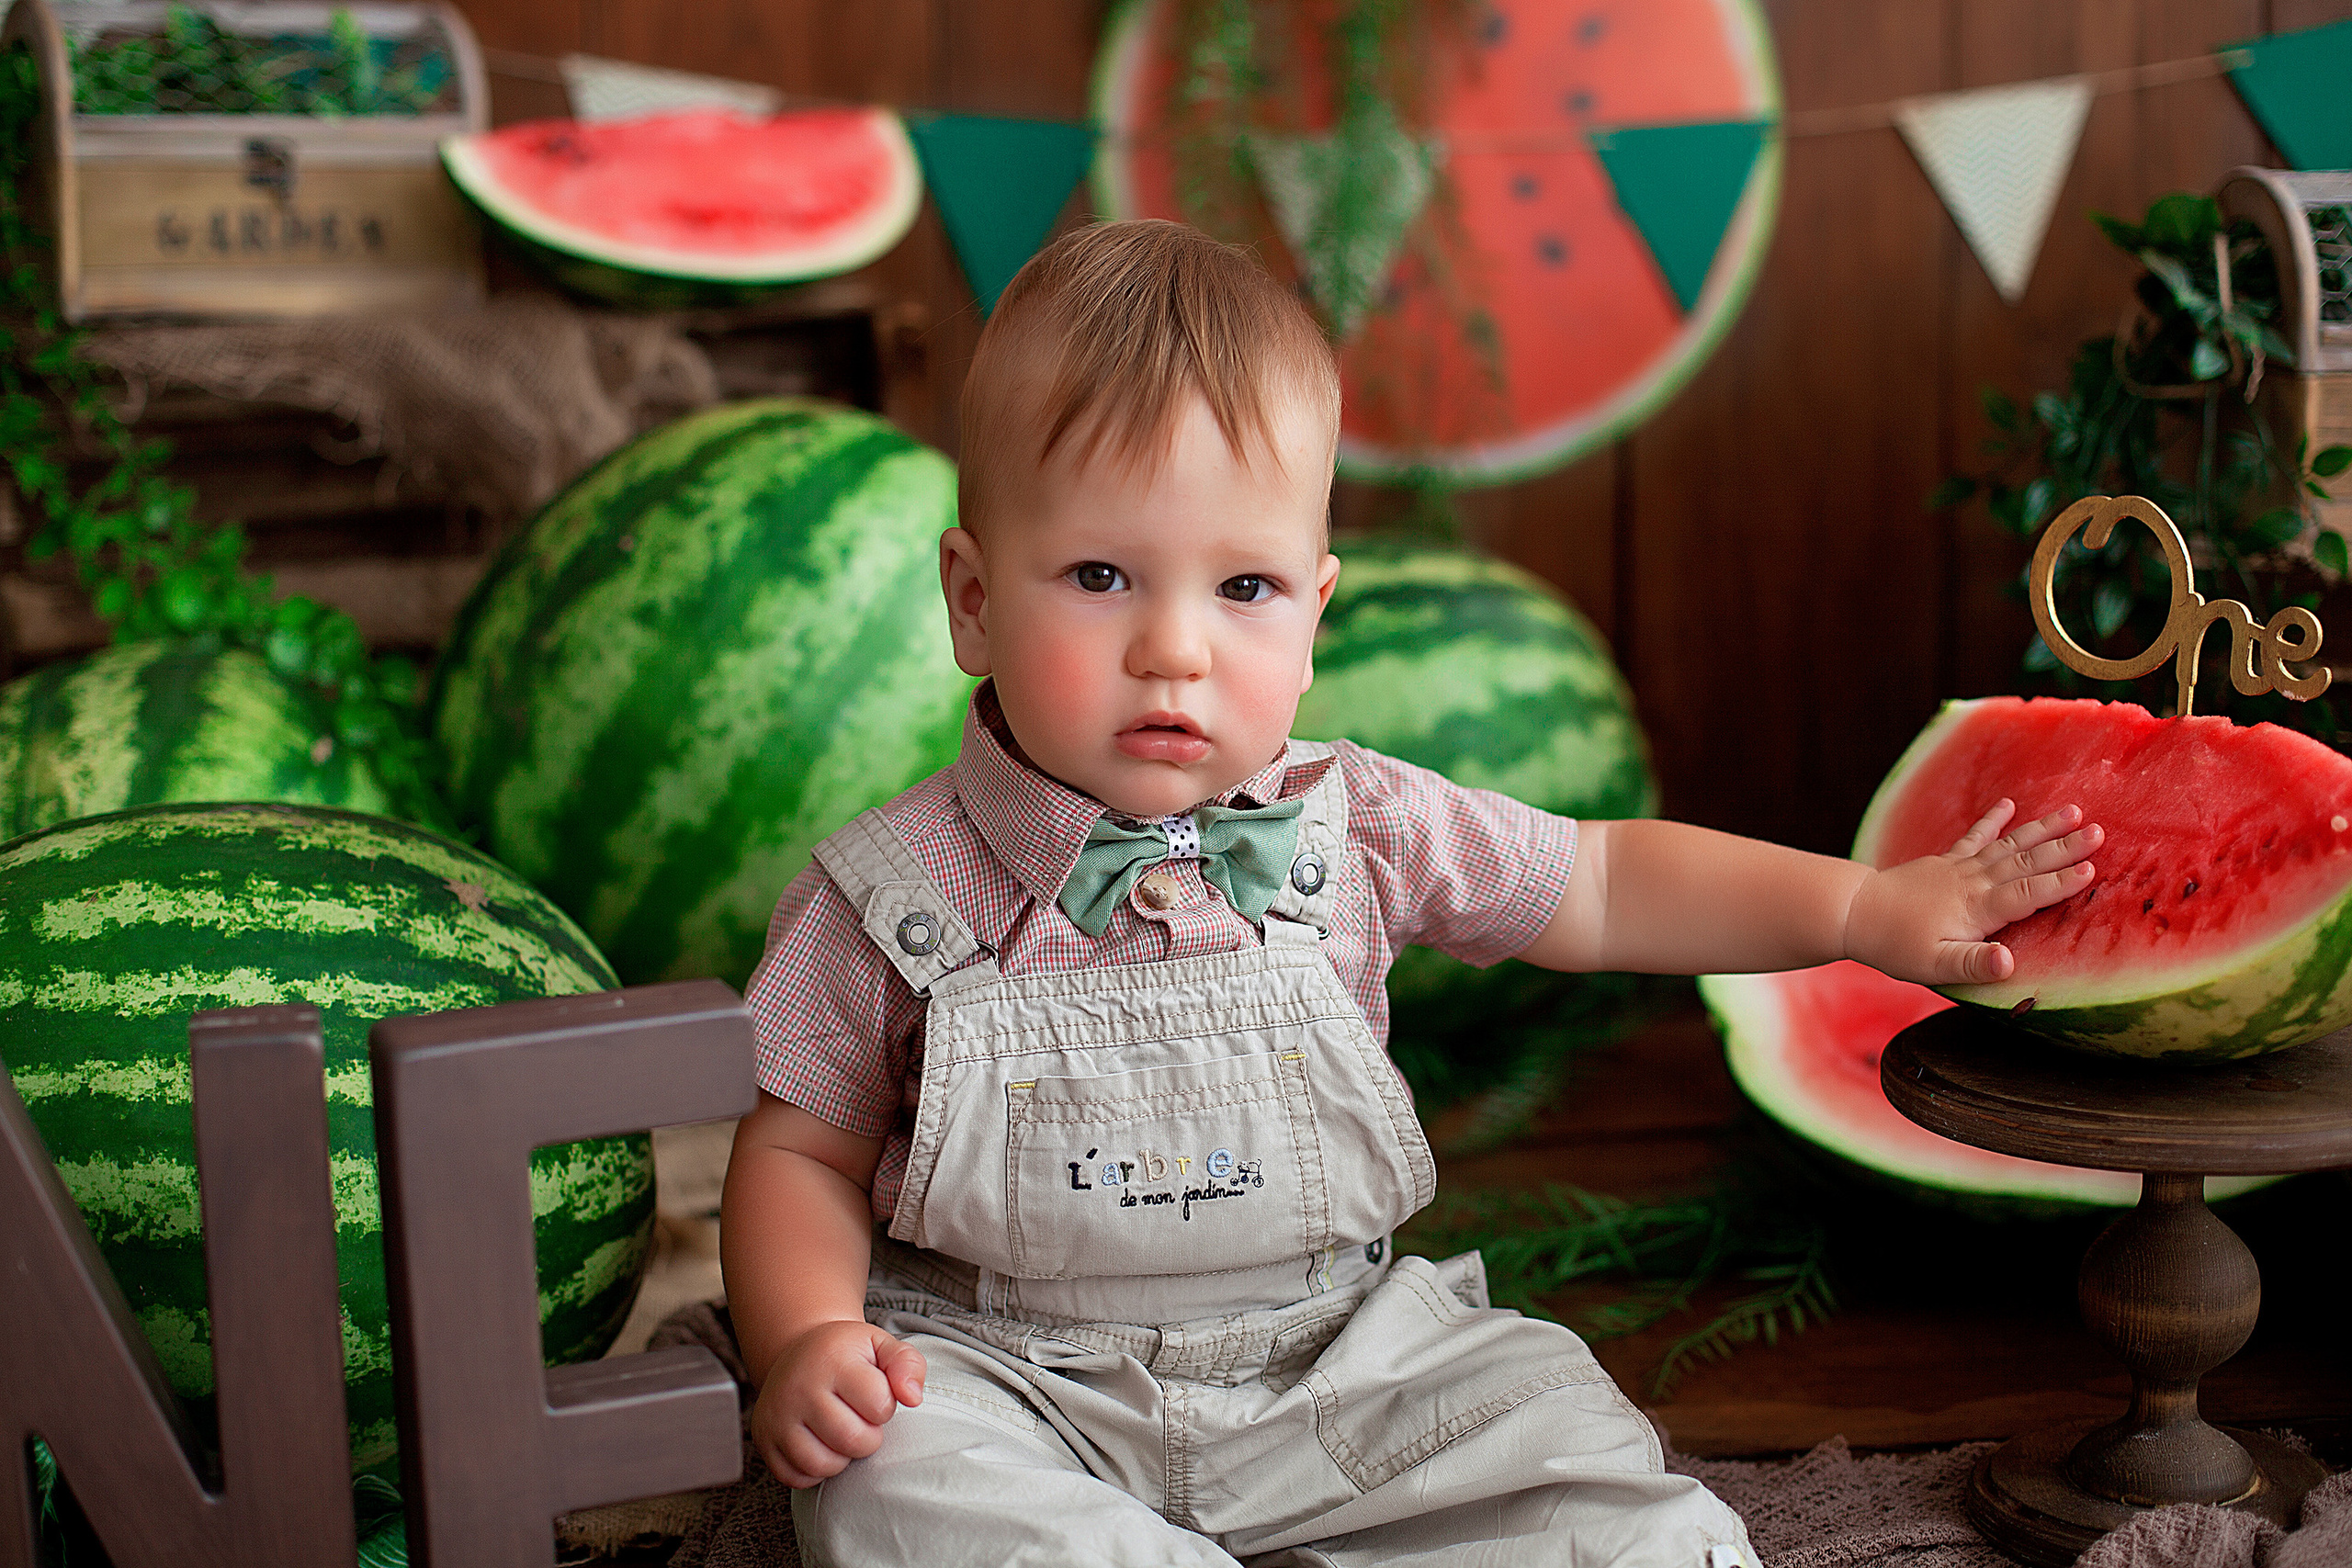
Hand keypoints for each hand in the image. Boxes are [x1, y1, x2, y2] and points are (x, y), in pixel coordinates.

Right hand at [748, 1319, 925, 1488]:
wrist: (798, 1353)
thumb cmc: (847, 1355)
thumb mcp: (881, 1345)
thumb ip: (907, 1365)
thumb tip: (913, 1398)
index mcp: (832, 1360)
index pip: (879, 1404)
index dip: (885, 1405)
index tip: (874, 1393)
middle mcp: (799, 1388)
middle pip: (853, 1440)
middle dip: (869, 1437)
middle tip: (860, 1419)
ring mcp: (777, 1417)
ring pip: (825, 1465)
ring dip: (843, 1457)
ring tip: (841, 1432)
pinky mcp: (764, 1441)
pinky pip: (798, 1478)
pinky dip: (816, 1471)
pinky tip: (821, 1444)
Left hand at [1845, 799, 2099, 985]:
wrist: (1855, 913)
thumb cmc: (1897, 946)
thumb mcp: (1936, 965)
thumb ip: (1974, 964)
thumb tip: (2009, 963)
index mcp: (1977, 909)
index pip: (2027, 894)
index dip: (2059, 883)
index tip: (2091, 869)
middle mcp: (1973, 882)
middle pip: (2026, 863)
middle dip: (2064, 848)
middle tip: (2099, 832)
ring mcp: (1959, 868)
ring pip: (2009, 845)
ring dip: (2041, 829)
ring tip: (2073, 812)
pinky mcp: (1946, 862)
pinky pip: (1974, 837)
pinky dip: (1993, 821)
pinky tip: (2009, 805)